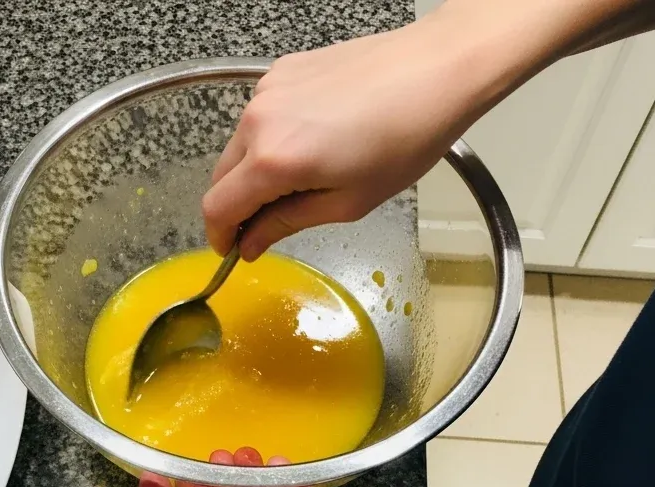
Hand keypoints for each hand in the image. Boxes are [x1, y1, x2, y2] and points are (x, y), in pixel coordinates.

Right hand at [203, 6, 512, 259]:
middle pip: (221, 177)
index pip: (218, 207)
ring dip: (254, 171)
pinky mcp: (282, 70)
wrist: (437, 69)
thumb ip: (286, 223)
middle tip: (266, 224)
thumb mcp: (346, 202)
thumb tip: (250, 245)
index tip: (232, 250)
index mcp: (273, 160)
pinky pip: (260, 117)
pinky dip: (271, 138)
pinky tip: (312, 141)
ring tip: (301, 179)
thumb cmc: (404, 141)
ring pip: (239, 146)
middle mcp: (259, 121)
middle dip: (236, 206)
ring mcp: (268, 90)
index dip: (219, 236)